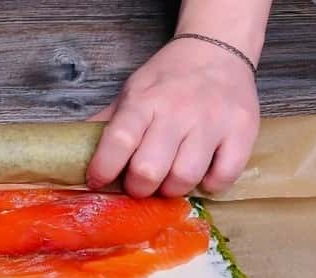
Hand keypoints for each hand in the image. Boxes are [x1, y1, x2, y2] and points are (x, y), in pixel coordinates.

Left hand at [86, 38, 259, 196]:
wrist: (217, 49)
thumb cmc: (168, 78)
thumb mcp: (131, 91)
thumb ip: (107, 122)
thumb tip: (73, 151)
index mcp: (144, 102)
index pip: (118, 141)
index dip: (103, 169)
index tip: (98, 181)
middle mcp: (178, 112)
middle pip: (149, 170)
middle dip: (138, 188)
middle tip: (139, 184)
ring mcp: (212, 122)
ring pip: (184, 178)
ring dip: (171, 190)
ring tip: (168, 180)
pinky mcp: (242, 132)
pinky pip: (223, 177)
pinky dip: (209, 185)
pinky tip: (201, 175)